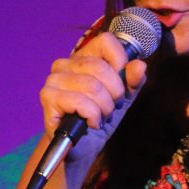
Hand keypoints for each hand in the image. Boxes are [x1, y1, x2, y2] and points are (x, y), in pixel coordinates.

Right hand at [39, 32, 146, 166]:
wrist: (80, 147)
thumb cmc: (99, 117)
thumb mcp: (123, 97)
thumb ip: (132, 80)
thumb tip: (140, 66)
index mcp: (83, 57)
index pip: (106, 41)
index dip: (120, 62)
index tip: (121, 84)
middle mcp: (64, 64)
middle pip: (101, 68)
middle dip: (114, 94)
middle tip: (111, 108)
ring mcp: (53, 80)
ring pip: (92, 87)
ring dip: (104, 108)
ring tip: (100, 117)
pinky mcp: (48, 97)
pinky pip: (81, 102)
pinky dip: (92, 116)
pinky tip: (90, 123)